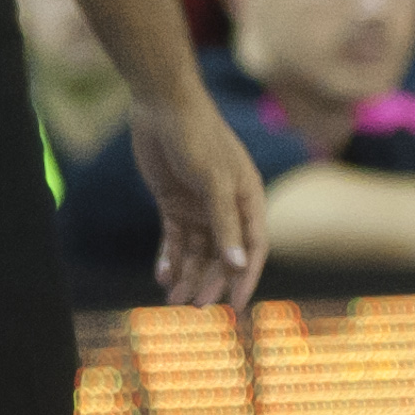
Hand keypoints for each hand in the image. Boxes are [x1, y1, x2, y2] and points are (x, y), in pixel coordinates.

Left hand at [128, 87, 265, 305]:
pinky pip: (175, 238)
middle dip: (210, 281)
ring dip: (187, 274)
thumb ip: (225, 224)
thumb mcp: (214, 182)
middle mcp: (227, 207)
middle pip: (222, 254)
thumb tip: (238, 265)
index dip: (245, 279)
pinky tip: (162, 276)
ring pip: (197, 250)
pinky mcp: (174, 202)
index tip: (235, 307)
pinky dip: (170, 257)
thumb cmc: (198, 137)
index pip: (253, 249)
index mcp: (249, 200)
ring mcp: (200, 206)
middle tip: (194, 307)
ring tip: (172, 299)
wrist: (163, 106)